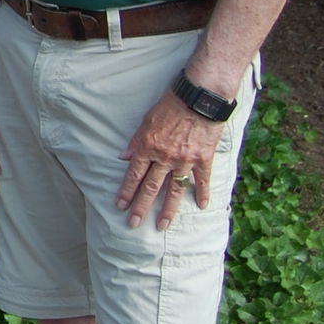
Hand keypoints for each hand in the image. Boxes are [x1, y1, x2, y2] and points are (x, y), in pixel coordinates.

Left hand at [116, 90, 224, 229]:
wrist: (199, 98)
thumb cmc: (170, 105)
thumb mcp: (147, 120)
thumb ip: (136, 141)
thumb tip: (123, 157)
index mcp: (148, 147)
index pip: (134, 174)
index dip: (126, 191)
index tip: (120, 205)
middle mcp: (165, 157)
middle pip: (151, 187)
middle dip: (141, 207)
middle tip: (133, 224)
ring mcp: (185, 160)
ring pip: (174, 190)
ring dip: (167, 209)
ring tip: (162, 225)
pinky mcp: (203, 159)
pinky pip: (202, 180)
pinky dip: (202, 193)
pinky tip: (201, 206)